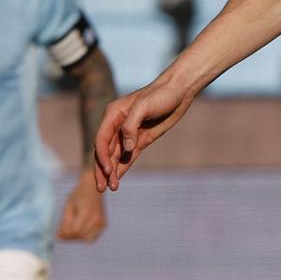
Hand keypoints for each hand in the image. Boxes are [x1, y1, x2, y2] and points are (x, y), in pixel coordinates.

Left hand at [57, 180, 105, 241]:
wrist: (94, 188)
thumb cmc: (79, 195)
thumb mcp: (68, 206)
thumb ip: (64, 222)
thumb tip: (58, 237)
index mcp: (87, 212)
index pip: (74, 230)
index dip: (64, 234)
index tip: (56, 235)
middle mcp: (96, 218)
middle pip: (80, 235)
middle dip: (69, 237)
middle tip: (61, 234)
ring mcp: (101, 222)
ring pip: (86, 238)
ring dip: (76, 237)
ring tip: (69, 232)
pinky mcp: (103, 225)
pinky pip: (92, 237)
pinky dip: (84, 237)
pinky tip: (78, 231)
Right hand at [94, 76, 195, 191]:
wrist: (179, 91)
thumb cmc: (160, 94)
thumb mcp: (144, 106)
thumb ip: (131, 126)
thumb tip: (126, 147)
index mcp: (113, 115)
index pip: (102, 140)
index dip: (102, 157)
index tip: (108, 171)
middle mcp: (117, 125)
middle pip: (105, 151)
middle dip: (102, 170)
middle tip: (102, 188)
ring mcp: (129, 133)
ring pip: (116, 156)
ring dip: (112, 172)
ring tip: (111, 189)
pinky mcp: (141, 139)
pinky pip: (128, 156)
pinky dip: (123, 167)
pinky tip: (118, 179)